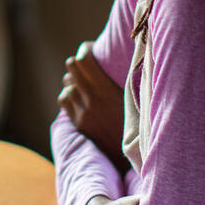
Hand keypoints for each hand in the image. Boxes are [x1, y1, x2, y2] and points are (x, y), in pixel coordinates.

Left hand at [58, 42, 125, 169]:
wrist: (131, 156)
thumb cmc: (140, 122)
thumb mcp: (135, 98)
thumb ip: (127, 78)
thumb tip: (132, 55)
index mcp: (106, 91)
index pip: (84, 60)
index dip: (85, 50)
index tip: (91, 48)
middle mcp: (91, 100)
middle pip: (72, 68)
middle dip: (79, 62)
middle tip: (87, 62)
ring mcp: (82, 113)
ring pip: (66, 85)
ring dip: (73, 81)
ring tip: (84, 82)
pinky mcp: (78, 123)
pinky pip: (64, 100)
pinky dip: (69, 95)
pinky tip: (79, 96)